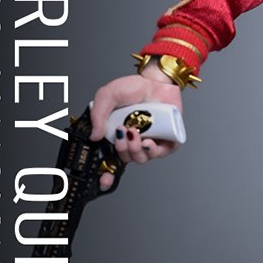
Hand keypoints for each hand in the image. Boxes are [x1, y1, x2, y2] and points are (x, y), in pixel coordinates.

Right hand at [90, 68, 183, 190]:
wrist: (157, 80)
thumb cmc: (133, 87)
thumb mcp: (108, 95)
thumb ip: (98, 114)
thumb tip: (95, 136)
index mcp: (117, 135)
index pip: (110, 160)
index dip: (106, 174)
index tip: (103, 181)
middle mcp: (132, 140)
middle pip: (126, 159)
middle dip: (122, 150)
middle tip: (122, 133)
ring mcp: (150, 140)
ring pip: (142, 158)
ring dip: (136, 149)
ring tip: (136, 133)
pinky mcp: (167, 139)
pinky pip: (162, 153)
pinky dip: (154, 151)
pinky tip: (149, 141)